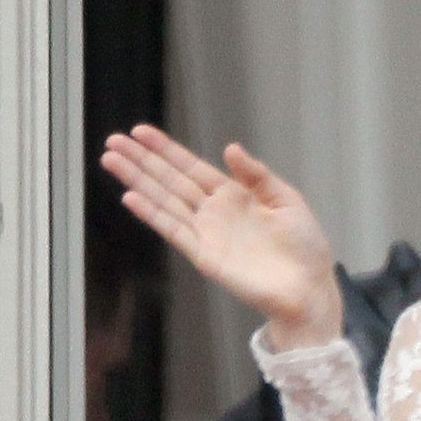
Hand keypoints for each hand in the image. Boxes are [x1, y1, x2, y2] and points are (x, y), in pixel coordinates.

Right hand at [101, 124, 342, 346]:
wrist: (309, 288)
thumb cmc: (305, 247)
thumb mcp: (286, 201)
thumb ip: (257, 175)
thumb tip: (230, 148)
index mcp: (235, 195)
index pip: (192, 167)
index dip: (166, 150)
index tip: (140, 131)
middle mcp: (214, 211)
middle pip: (170, 180)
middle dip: (141, 160)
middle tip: (113, 140)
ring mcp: (206, 233)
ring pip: (164, 200)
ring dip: (137, 181)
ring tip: (111, 160)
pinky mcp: (204, 256)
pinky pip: (173, 231)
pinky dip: (152, 214)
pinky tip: (131, 197)